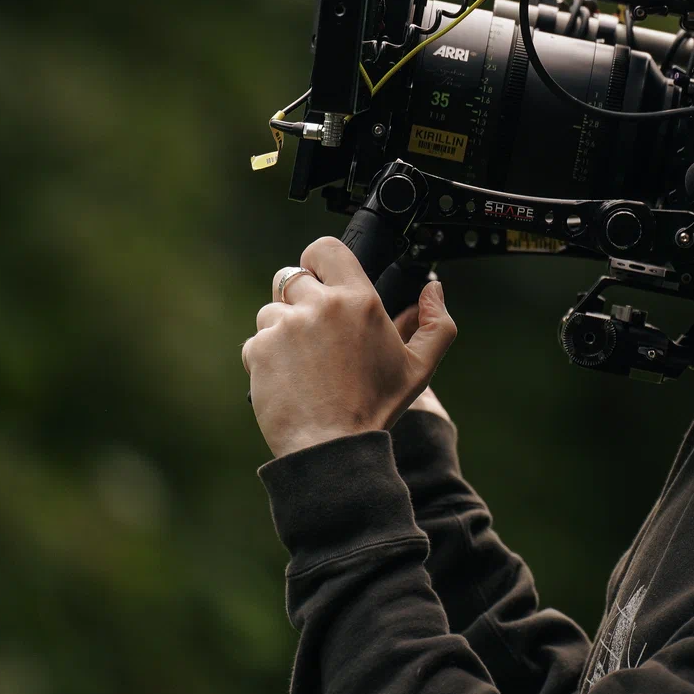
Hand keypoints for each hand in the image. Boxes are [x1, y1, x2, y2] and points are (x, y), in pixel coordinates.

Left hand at [242, 237, 457, 457]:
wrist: (331, 444)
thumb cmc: (375, 407)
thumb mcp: (421, 367)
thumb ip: (437, 324)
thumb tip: (433, 290)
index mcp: (360, 301)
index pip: (325, 249)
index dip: (319, 260)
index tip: (322, 277)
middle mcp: (321, 305)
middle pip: (292, 277)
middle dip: (299, 299)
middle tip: (314, 330)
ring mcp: (286, 326)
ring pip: (272, 310)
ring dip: (282, 328)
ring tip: (303, 361)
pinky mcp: (260, 348)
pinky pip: (256, 340)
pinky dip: (266, 356)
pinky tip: (289, 378)